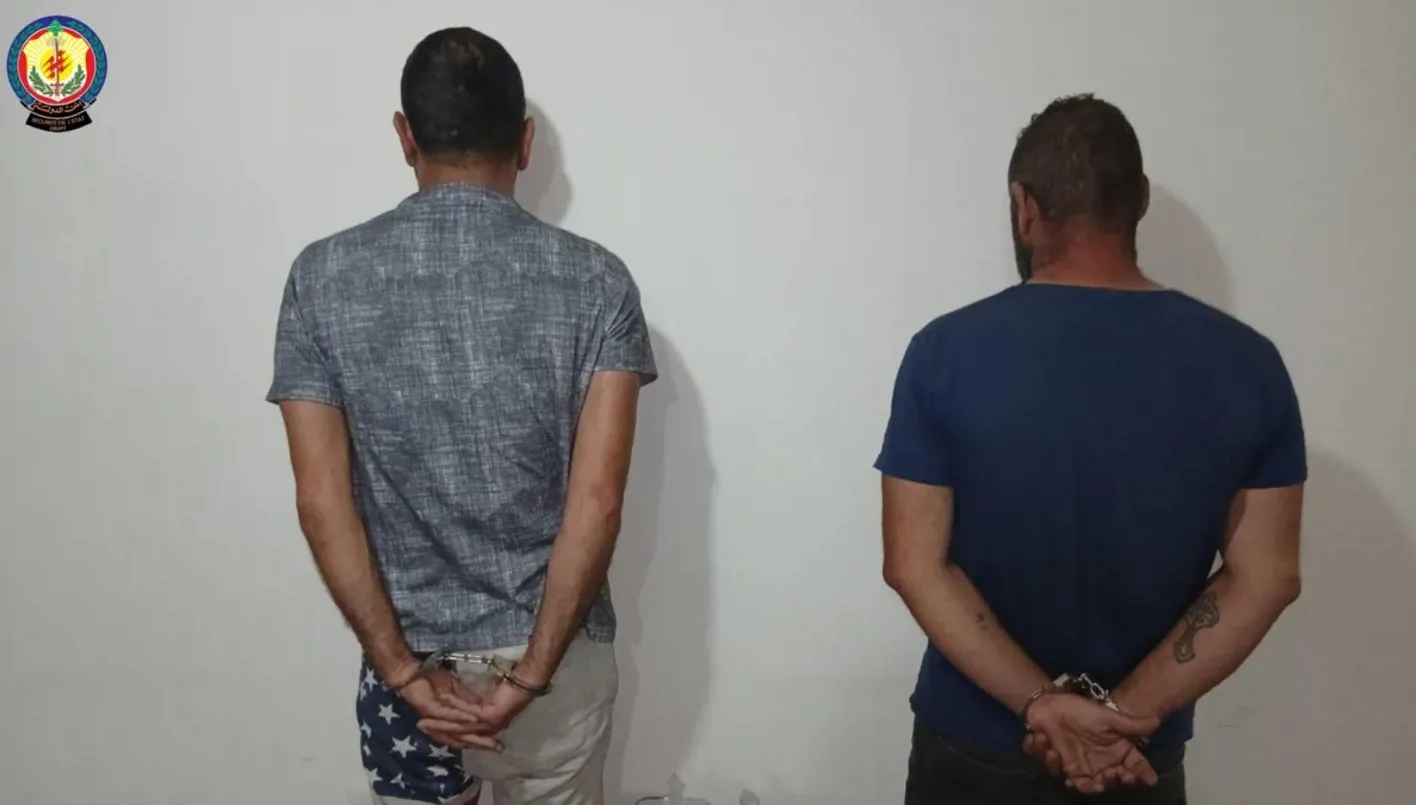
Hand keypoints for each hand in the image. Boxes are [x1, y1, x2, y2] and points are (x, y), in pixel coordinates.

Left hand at [395, 667, 498, 750]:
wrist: (411, 673)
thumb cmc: (432, 680)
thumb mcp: (455, 689)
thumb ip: (467, 699)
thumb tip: (483, 705)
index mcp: (448, 720)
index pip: (465, 734)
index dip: (481, 739)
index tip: (499, 742)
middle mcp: (442, 723)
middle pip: (462, 738)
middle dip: (480, 742)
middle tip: (497, 747)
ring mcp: (436, 718)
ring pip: (456, 729)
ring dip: (473, 733)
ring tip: (489, 736)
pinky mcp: (430, 709)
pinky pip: (448, 714)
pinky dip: (461, 716)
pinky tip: (474, 717)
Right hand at [416, 677, 535, 750]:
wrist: (526, 681)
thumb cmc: (507, 685)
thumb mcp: (483, 697)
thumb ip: (469, 703)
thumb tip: (453, 705)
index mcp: (485, 726)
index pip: (460, 734)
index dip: (442, 731)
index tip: (424, 725)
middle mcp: (487, 729)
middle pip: (457, 734)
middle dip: (437, 729)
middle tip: (420, 725)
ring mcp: (489, 724)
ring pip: (460, 727)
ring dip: (442, 723)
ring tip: (426, 719)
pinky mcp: (491, 716)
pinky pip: (469, 714)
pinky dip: (456, 708)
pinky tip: (444, 702)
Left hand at [1023, 693, 1159, 794]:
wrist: (1051, 703)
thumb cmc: (1082, 710)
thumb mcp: (1107, 716)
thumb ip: (1129, 724)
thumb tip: (1156, 722)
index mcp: (1114, 754)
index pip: (1132, 769)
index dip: (1139, 775)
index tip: (1147, 778)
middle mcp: (1098, 765)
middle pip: (1107, 784)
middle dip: (1109, 782)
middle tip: (1109, 774)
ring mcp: (1077, 767)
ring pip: (1080, 784)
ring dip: (1071, 773)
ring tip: (1057, 753)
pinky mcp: (1056, 762)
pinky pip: (1051, 768)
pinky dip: (1046, 756)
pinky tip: (1042, 740)